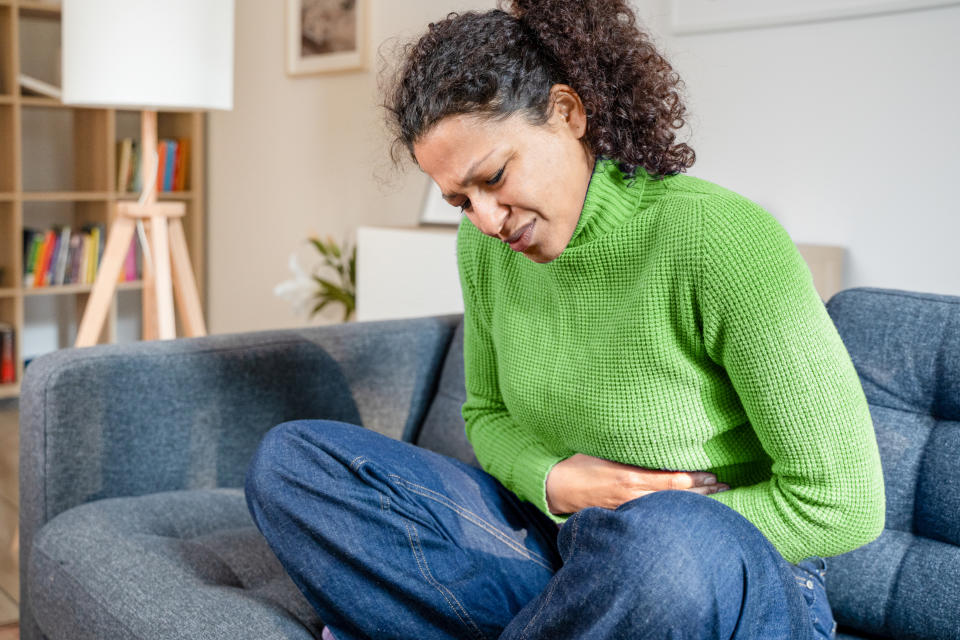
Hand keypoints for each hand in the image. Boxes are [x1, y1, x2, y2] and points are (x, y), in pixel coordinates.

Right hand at [545, 453, 729, 514]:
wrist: (556, 487)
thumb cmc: (579, 462)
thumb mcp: (604, 449)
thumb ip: (629, 449)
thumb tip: (652, 440)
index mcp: (631, 477)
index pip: (672, 481)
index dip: (695, 479)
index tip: (713, 474)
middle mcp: (634, 496)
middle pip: (677, 498)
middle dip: (703, 492)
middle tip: (726, 487)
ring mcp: (629, 509)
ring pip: (668, 508)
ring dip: (694, 503)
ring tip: (717, 497)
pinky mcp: (624, 516)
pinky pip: (654, 514)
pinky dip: (674, 512)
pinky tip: (687, 511)